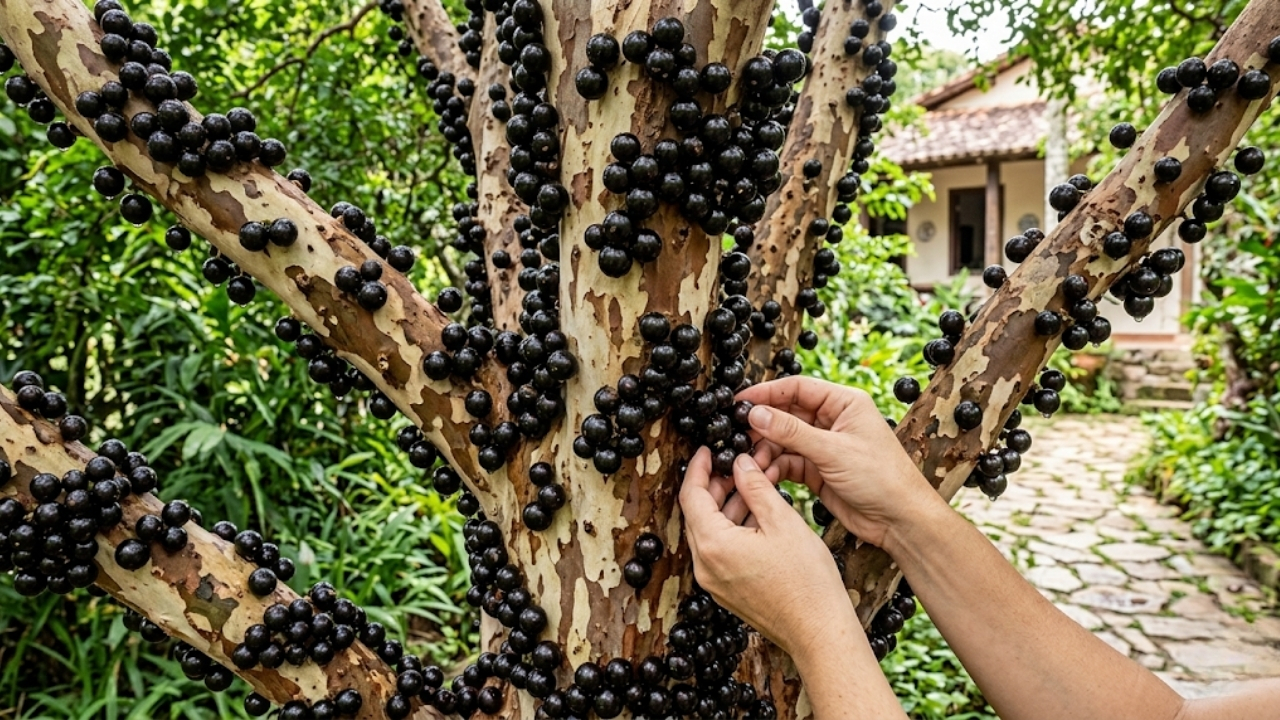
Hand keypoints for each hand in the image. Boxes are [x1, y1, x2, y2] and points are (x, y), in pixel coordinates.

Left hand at [679, 447, 855, 658]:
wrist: (819, 631)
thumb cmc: (807, 581)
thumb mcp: (782, 521)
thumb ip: (756, 487)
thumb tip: (740, 462)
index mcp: (713, 545)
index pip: (691, 496)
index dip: (698, 468)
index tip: (707, 449)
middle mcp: (705, 566)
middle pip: (698, 514)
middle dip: (715, 484)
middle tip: (736, 463)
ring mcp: (715, 582)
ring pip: (711, 532)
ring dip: (728, 505)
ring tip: (753, 483)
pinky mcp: (728, 591)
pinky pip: (721, 550)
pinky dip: (734, 528)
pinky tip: (756, 513)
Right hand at [736, 376, 940, 549]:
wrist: (899, 520)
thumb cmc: (882, 478)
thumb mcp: (833, 450)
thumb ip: (792, 431)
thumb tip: (757, 414)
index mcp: (844, 403)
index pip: (798, 388)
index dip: (767, 393)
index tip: (740, 402)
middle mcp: (833, 421)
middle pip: (787, 414)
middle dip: (762, 426)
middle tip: (737, 436)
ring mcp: (824, 446)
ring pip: (784, 440)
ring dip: (765, 451)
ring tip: (750, 462)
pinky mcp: (818, 470)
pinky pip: (788, 462)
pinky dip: (774, 468)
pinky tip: (762, 476)